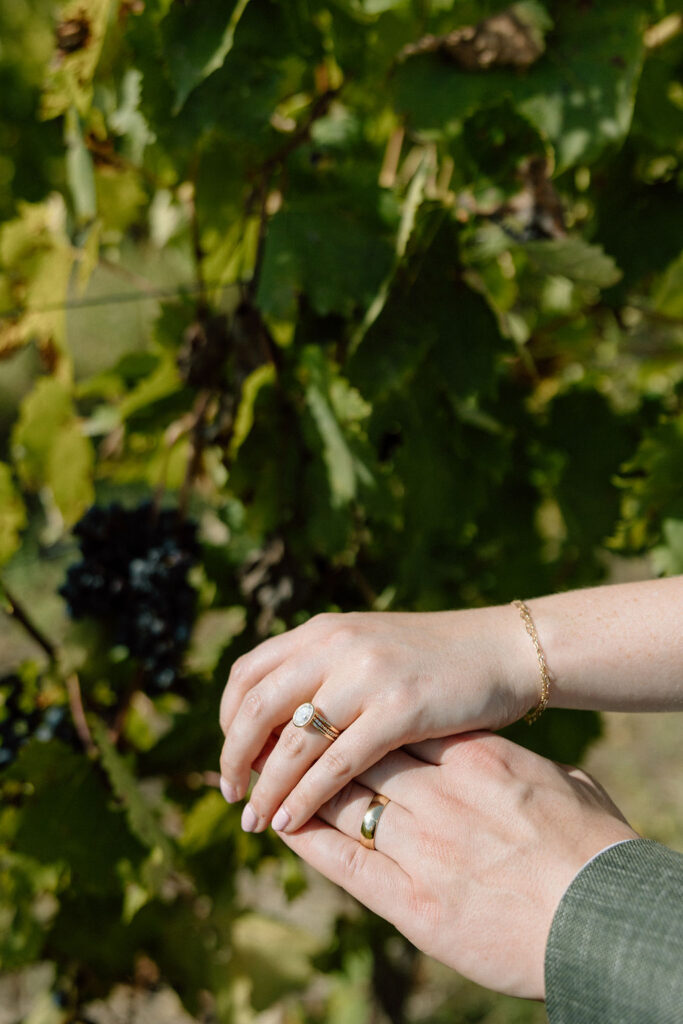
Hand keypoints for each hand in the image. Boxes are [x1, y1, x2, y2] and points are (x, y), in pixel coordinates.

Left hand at [218, 607, 537, 831]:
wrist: (503, 650)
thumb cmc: (434, 660)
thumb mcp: (367, 648)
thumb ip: (320, 671)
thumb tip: (269, 723)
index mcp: (322, 630)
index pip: (246, 674)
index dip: (227, 722)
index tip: (234, 758)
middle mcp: (336, 645)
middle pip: (256, 708)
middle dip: (234, 759)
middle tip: (231, 796)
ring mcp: (367, 675)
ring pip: (293, 742)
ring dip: (266, 788)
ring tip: (256, 821)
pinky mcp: (400, 708)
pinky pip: (336, 763)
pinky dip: (306, 797)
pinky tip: (293, 822)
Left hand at [275, 732, 637, 999]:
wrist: (605, 915)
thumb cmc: (591, 847)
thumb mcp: (558, 784)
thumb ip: (513, 764)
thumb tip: (494, 751)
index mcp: (475, 757)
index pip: (395, 726)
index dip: (352, 714)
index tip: (324, 706)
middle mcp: (441, 791)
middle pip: (358, 751)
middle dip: (310, 739)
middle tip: (274, 731)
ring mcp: (425, 842)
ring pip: (341, 797)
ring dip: (294, 785)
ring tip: (262, 777)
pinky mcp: (412, 897)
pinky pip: (342, 859)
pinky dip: (306, 836)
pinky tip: (279, 821)